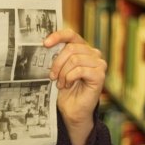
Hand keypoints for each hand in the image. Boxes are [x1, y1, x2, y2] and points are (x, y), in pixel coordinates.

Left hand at [44, 29, 106, 144]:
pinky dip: (69, 78)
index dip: (58, 36)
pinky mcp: (100, 75)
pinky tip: (67, 85)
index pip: (71, 35)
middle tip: (52, 76)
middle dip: (57, 63)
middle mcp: (93, 53)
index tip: (45, 44)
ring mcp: (99, 64)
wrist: (71, 109)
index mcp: (82, 48)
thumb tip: (44, 42)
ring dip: (63, 73)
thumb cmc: (65, 88)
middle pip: (71, 48)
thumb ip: (56, 54)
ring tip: (60, 83)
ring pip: (74, 59)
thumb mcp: (58, 68)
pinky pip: (80, 70)